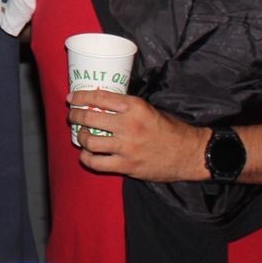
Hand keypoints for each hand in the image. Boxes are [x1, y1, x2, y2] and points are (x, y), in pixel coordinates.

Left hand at [70, 90, 208, 182]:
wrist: (189, 153)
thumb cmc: (170, 129)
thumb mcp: (150, 109)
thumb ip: (127, 107)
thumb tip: (101, 103)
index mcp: (135, 107)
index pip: (99, 97)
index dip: (81, 96)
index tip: (71, 97)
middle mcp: (128, 125)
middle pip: (89, 118)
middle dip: (75, 115)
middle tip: (73, 115)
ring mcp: (126, 147)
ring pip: (89, 141)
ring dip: (80, 137)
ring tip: (81, 135)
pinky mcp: (126, 166)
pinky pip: (96, 163)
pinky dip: (86, 158)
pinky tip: (86, 155)